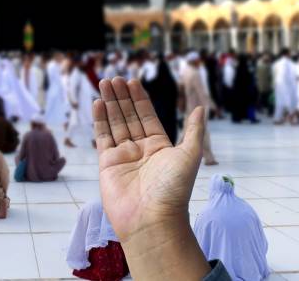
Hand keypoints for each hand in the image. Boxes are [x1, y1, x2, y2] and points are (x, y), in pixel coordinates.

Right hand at [94, 77, 209, 279]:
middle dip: (121, 96)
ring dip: (109, 103)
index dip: (139, 98)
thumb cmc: (173, 189)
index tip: (132, 81)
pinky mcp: (107, 164)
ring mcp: (122, 156)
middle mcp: (140, 149)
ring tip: (104, 83)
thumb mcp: (190, 155)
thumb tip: (201, 107)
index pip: (147, 115)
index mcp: (159, 146)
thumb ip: (193, 130)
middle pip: (128, 116)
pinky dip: (100, 119)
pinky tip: (98, 103)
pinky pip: (102, 137)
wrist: (152, 219)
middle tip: (113, 78)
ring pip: (114, 123)